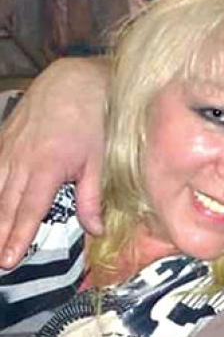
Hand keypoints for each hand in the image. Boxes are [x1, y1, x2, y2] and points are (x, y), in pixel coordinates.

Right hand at [0, 57, 107, 268]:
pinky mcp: (5, 138)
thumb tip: (95, 230)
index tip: (8, 259)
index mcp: (46, 166)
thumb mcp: (100, 159)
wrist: (76, 78)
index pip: (29, 210)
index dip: (18, 236)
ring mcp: (9, 147)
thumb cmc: (94, 118)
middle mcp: (21, 159)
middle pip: (5, 204)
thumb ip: (93, 196)